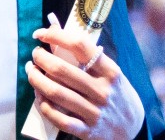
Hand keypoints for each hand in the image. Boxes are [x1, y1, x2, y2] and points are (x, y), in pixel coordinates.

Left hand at [28, 25, 142, 139]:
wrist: (133, 128)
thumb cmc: (117, 94)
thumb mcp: (111, 74)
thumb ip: (89, 59)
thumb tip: (57, 36)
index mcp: (110, 71)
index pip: (80, 46)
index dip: (56, 36)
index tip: (40, 34)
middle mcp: (103, 91)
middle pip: (62, 70)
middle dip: (41, 58)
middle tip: (35, 55)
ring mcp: (95, 112)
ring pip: (56, 93)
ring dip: (36, 79)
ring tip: (31, 71)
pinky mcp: (87, 131)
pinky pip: (59, 118)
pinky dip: (44, 106)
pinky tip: (39, 96)